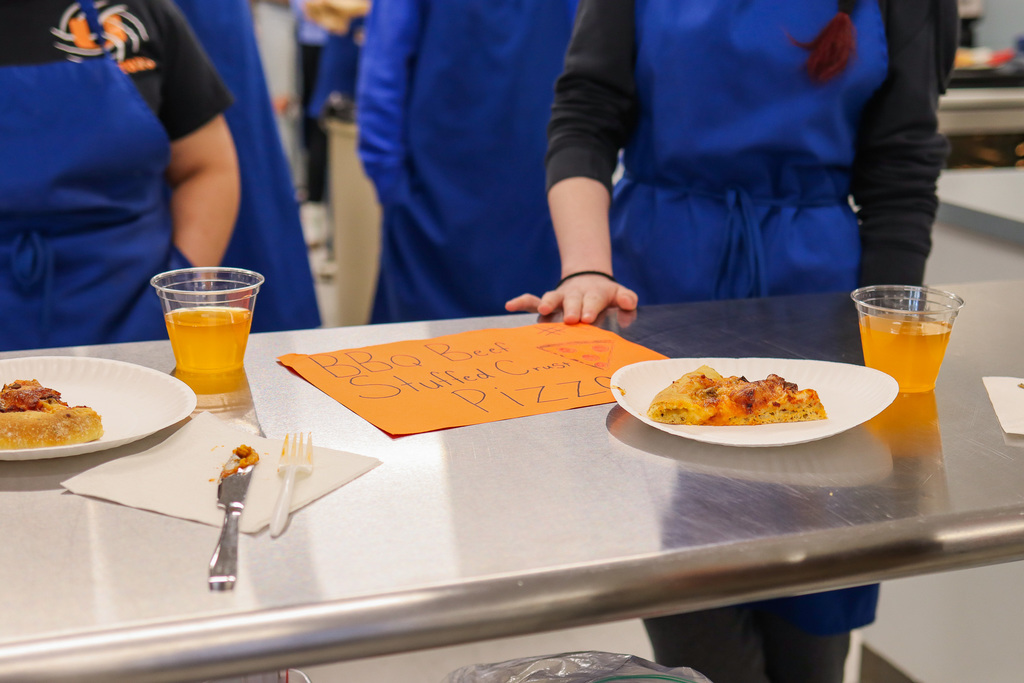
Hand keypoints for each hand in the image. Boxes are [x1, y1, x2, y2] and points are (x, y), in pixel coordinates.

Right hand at [505, 273, 637, 324]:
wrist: (589, 281)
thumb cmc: (606, 296)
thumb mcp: (621, 295)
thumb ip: (627, 300)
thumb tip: (628, 304)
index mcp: (595, 294)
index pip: (594, 300)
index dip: (591, 307)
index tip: (588, 317)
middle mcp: (575, 295)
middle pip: (573, 300)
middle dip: (572, 308)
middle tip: (571, 319)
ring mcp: (560, 298)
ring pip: (552, 298)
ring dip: (547, 303)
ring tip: (543, 310)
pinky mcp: (546, 303)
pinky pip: (532, 301)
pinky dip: (521, 302)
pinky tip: (510, 304)